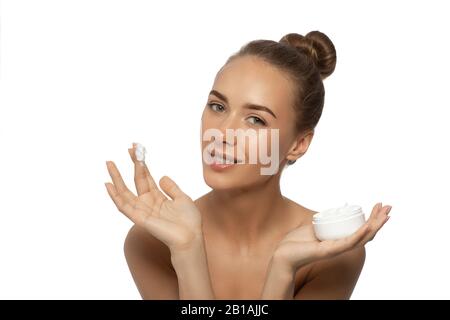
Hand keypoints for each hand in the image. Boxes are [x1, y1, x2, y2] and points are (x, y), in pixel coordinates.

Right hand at [104, 143, 202, 251]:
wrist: (190, 237)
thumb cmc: (189, 221)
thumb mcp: (182, 198)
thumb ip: (171, 188)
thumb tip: (162, 176)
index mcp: (158, 197)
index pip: (146, 177)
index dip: (141, 163)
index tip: (136, 148)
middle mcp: (148, 202)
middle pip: (136, 180)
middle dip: (131, 164)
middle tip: (127, 149)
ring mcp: (142, 210)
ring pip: (125, 192)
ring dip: (116, 178)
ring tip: (109, 163)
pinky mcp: (139, 218)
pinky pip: (123, 206)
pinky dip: (114, 196)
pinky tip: (108, 185)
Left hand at [273, 203, 391, 271]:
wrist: (283, 254)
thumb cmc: (296, 243)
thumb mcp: (312, 227)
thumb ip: (320, 223)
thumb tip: (325, 214)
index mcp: (339, 240)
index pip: (361, 229)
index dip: (372, 218)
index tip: (378, 206)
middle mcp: (342, 246)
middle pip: (366, 233)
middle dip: (379, 219)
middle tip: (389, 207)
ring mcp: (338, 249)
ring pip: (363, 237)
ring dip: (376, 225)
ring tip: (386, 214)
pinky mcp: (331, 251)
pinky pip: (350, 242)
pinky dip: (361, 233)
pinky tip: (370, 226)